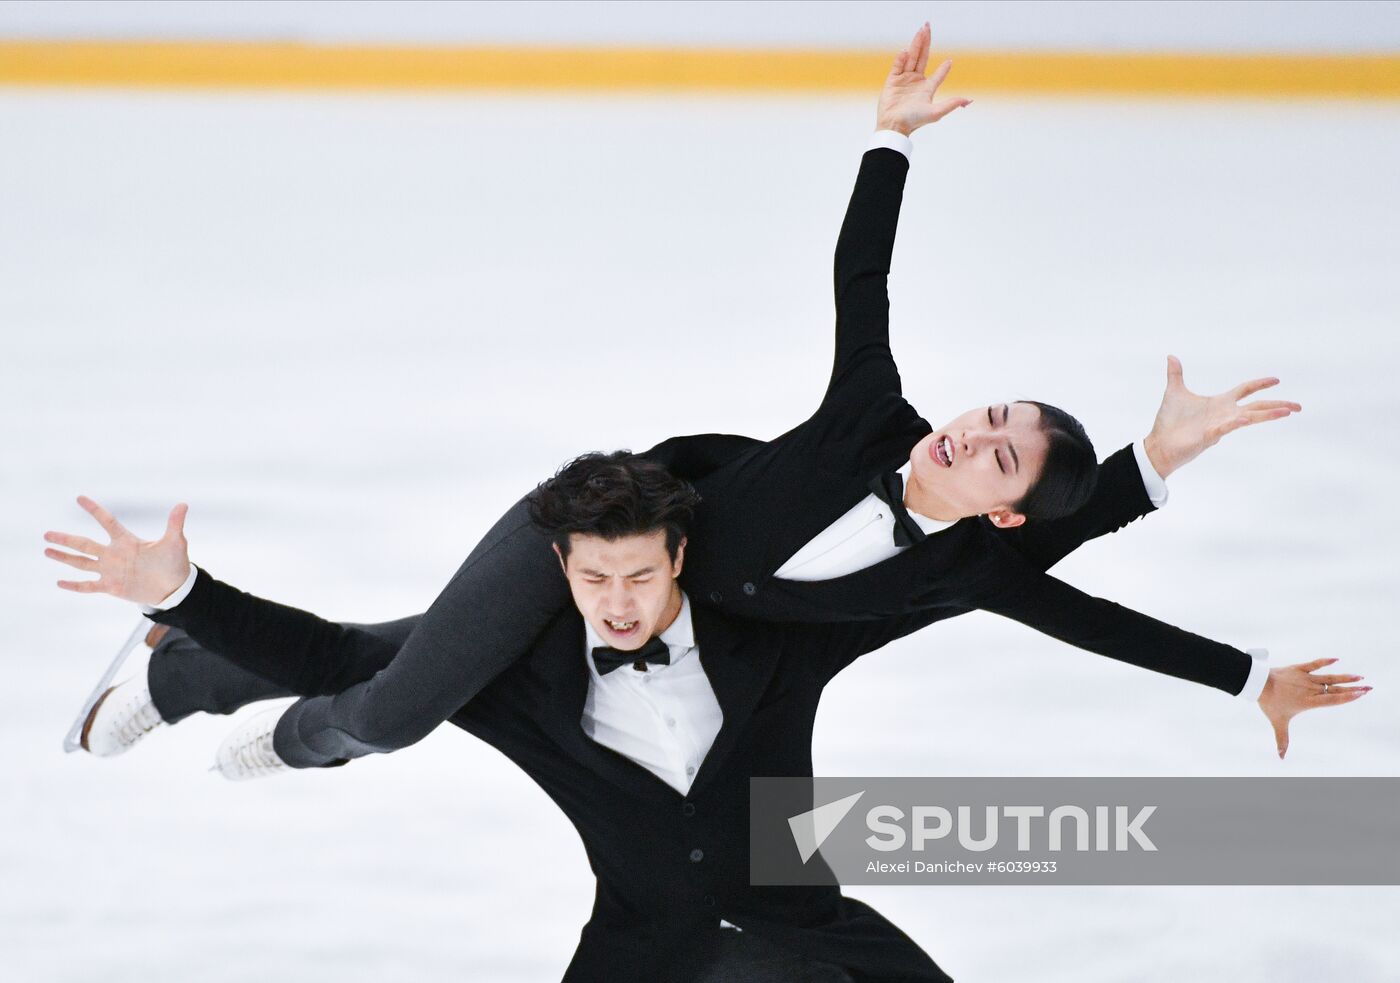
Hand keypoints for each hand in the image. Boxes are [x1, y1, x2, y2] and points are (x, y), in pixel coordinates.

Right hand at [44, 496, 190, 605]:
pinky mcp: (111, 587)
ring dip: (64, 557)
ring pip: (81, 563)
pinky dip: (74, 585)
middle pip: (84, 544)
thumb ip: (174, 524)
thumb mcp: (175, 542)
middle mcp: (114, 554)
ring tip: (46, 550)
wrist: (174, 588)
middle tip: (46, 534)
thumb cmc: (175, 563)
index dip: (94, 510)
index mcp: (126, 541)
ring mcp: (110, 571)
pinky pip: (88, 586)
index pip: (106, 522)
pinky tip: (59, 582)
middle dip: (66, 539)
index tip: (79, 498)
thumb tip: (183, 504)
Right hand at [876, 23, 970, 136]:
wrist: (894, 125)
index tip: (949, 61)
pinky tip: (906, 50)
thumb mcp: (935, 112)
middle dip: (926, 42)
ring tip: (920, 31)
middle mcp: (916, 82)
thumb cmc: (914, 121)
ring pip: (911, 57)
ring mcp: (904, 80)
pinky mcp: (892, 81)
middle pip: (922, 58)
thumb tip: (968, 100)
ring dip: (916, 44)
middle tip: (928, 26)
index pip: (938, 75)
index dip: (944, 69)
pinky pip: (898, 65)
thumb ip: (951, 104)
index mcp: (927, 89)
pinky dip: (902, 58)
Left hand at [1142, 355, 1300, 479]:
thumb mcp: (1174, 392)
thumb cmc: (1169, 422)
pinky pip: (1225, 428)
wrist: (1159, 444)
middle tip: (1298, 406)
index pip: (1245, 390)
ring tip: (1286, 412)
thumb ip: (1176, 374)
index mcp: (1219, 403)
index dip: (1260, 384)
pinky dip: (1234, 423)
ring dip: (1267, 415)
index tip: (1276, 380)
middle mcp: (1224, 414)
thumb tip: (1171, 356)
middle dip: (1277, 405)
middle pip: (1256, 407)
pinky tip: (1245, 419)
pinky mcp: (1209, 436)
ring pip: (1248, 418)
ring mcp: (1219, 425)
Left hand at [1258, 658, 1369, 758]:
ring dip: (1344, 677)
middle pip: (1336, 689)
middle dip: (1353, 688)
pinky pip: (1314, 664)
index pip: (1332, 700)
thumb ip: (1282, 739)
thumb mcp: (1278, 723)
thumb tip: (1281, 757)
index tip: (1360, 694)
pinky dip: (1324, 661)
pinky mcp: (1299, 669)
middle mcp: (1311, 689)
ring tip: (1359, 677)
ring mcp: (1305, 678)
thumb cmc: (1269, 703)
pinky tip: (1336, 659)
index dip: (1347, 697)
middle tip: (1368, 687)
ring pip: (1329, 677)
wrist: (1257, 684)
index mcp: (1309, 702)